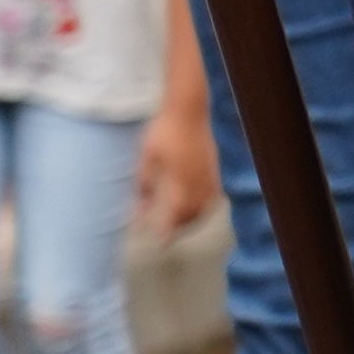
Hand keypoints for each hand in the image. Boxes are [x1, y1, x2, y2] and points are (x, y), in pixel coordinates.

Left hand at [138, 100, 218, 238]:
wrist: (188, 109)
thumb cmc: (163, 132)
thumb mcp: (146, 159)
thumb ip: (144, 187)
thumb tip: (139, 210)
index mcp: (179, 181)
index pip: (174, 215)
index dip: (168, 232)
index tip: (161, 244)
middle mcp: (197, 181)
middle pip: (191, 214)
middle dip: (179, 227)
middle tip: (166, 233)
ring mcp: (209, 174)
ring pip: (204, 206)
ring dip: (193, 218)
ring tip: (180, 222)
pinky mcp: (214, 166)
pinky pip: (212, 194)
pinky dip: (204, 205)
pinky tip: (195, 203)